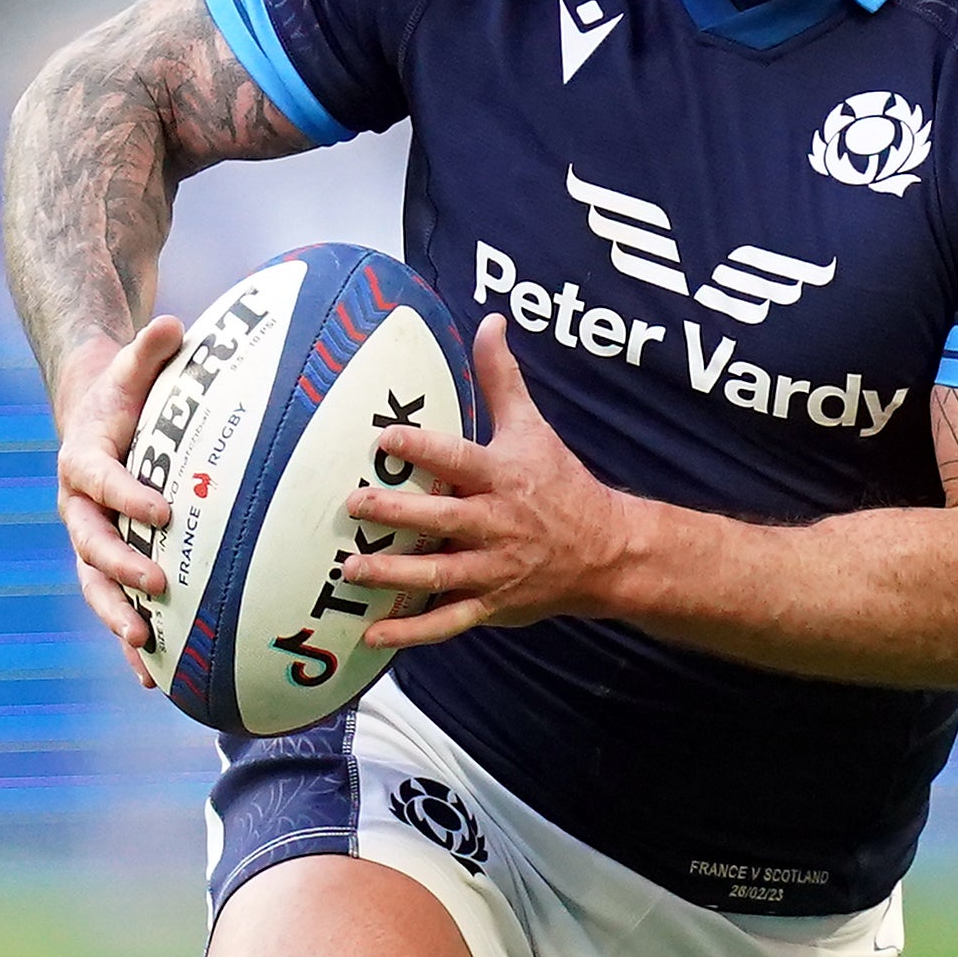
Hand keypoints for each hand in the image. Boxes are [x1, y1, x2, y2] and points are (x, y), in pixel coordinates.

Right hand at [52, 312, 183, 676]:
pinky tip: (152, 679)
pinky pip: (113, 604)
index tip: (162, 511)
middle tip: (157, 589)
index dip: (127, 497)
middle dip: (120, 570)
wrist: (90, 418)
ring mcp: (88, 540)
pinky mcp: (104, 562)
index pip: (100, 481)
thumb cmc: (122, 392)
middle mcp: (78, 507)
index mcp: (83, 461)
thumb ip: (149, 348)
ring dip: (117, 618)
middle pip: (91, 545)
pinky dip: (129, 641)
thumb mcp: (133, 366)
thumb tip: (172, 323)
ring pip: (95, 585)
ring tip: (146, 646)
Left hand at [344, 319, 642, 647]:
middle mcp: (496, 524)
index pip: (459, 459)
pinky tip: (372, 634)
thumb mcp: (534, 428)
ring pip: (438, 575)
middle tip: (354, 504)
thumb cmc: (560, 484)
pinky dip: (410, 633)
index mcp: (503, 477)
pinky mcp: (490, 604)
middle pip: (442, 520)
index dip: (423, 448)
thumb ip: (501, 379)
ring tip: (352, 568)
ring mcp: (492, 569)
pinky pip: (446, 622)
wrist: (606, 552)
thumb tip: (489, 322)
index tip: (384, 438)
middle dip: (397, 512)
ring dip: (393, 574)